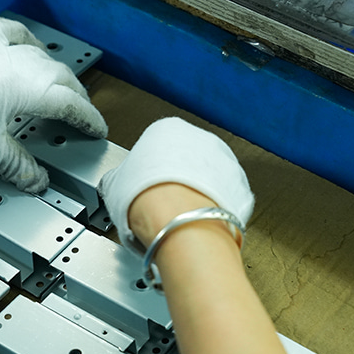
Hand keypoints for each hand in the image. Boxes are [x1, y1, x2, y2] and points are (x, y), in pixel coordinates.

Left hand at [0, 16, 107, 192]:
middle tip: (80, 113)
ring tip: (57, 83)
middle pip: (61, 78)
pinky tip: (22, 44)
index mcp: (30, 89)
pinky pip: (9, 33)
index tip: (96, 129)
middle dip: (75, 97)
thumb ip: (17, 165)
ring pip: (39, 55)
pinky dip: (22, 40)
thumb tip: (35, 181)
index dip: (88, 119)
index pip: (71, 104)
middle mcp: (20, 63)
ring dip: (54, 71)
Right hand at [98, 117, 253, 252]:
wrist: (179, 225)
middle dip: (174, 183)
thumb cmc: (147, 200)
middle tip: (158, 206)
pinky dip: (210, 211)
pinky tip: (194, 224)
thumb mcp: (113, 185)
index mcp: (167, 128)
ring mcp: (224, 162)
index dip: (146, 175)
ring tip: (175, 219)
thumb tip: (114, 183)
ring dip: (194, 196)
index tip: (142, 190)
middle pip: (185, 163)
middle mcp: (201, 138)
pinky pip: (222, 200)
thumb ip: (117, 178)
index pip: (155, 148)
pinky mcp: (240, 188)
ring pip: (206, 181)